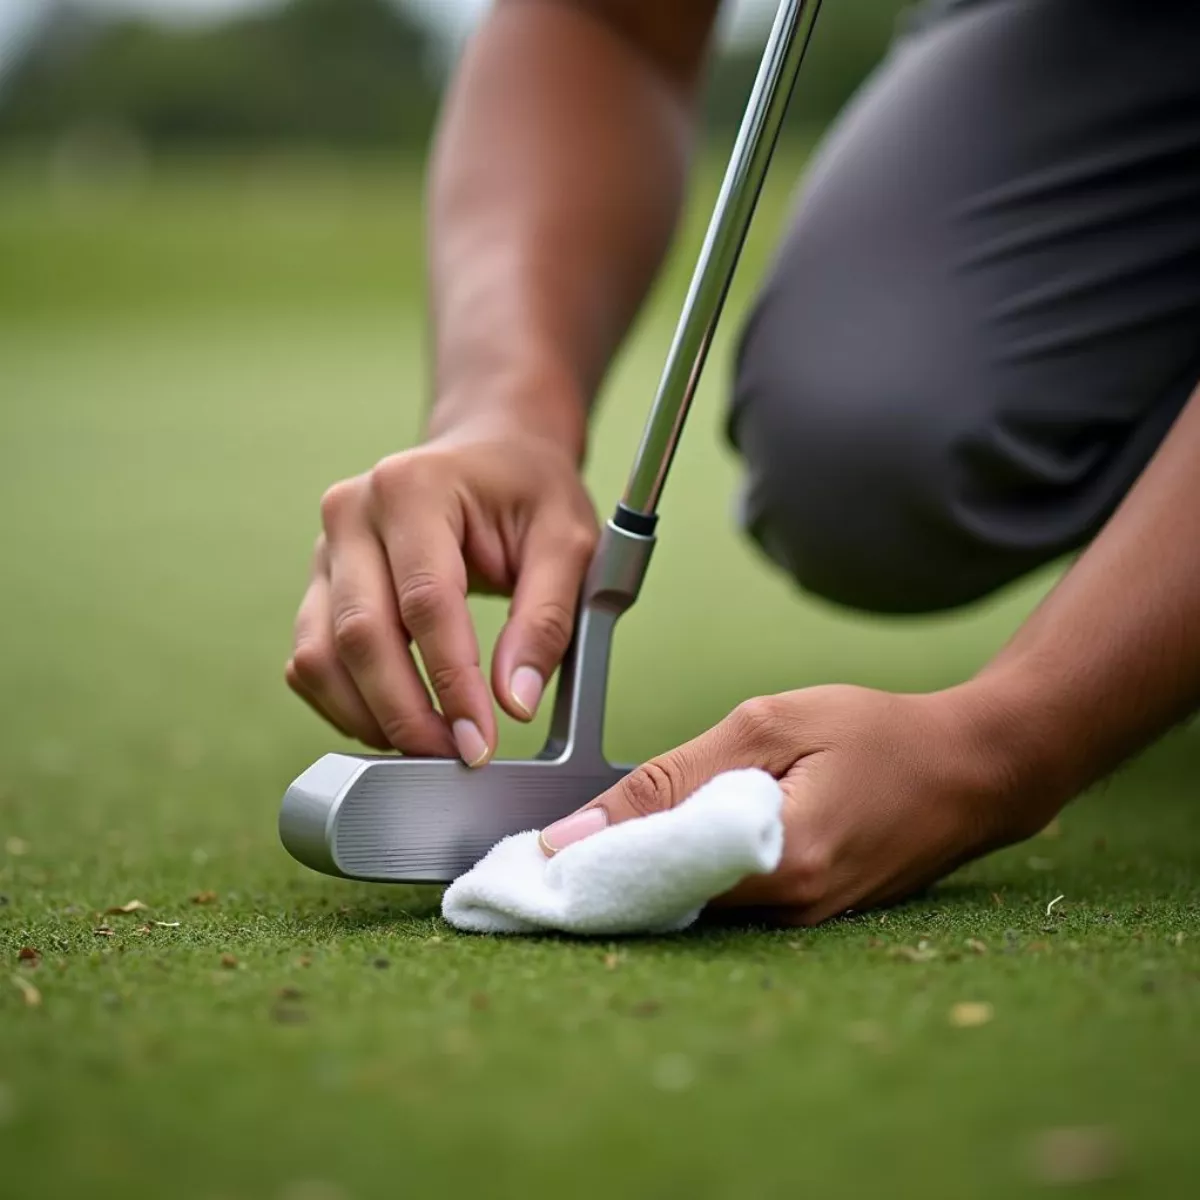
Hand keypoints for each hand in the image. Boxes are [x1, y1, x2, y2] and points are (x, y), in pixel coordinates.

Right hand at [286, 420, 597, 762]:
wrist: (489, 455)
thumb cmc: (530, 493)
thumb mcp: (567, 541)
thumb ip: (547, 620)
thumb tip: (514, 702)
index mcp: (413, 487)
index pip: (425, 603)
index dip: (452, 683)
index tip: (481, 742)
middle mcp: (352, 512)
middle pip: (361, 635)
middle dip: (406, 713)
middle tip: (455, 758)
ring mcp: (324, 549)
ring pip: (320, 656)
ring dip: (369, 718)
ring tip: (429, 748)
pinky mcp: (317, 586)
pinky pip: (311, 660)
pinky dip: (346, 705)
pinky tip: (395, 723)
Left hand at [537, 683, 1063, 924]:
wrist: (973, 768)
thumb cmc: (876, 732)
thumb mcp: (768, 728)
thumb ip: (672, 778)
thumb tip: (578, 830)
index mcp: (774, 866)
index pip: (644, 885)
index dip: (578, 873)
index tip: (520, 864)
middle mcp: (784, 915)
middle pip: (660, 905)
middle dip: (599, 878)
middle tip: (543, 850)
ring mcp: (798, 924)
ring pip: (688, 905)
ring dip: (639, 874)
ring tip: (589, 842)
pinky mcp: (805, 916)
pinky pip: (723, 900)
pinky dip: (684, 871)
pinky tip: (664, 842)